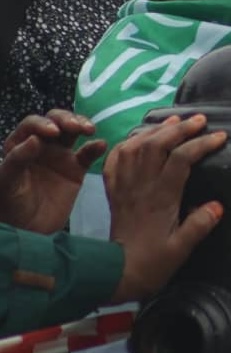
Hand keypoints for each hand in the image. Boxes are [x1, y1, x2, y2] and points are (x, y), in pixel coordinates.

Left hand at [0, 110, 104, 233]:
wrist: (29, 232)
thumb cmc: (11, 206)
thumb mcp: (8, 182)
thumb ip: (17, 159)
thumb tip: (36, 139)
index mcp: (20, 146)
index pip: (32, 125)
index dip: (43, 123)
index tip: (53, 132)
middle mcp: (41, 146)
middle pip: (55, 122)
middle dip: (66, 119)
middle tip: (76, 127)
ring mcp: (60, 156)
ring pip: (73, 132)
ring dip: (81, 125)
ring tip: (89, 130)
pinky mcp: (76, 169)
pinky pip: (88, 154)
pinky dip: (95, 147)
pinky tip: (101, 145)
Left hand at [105, 115, 226, 302]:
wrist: (116, 275)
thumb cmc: (153, 263)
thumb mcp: (181, 249)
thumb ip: (199, 225)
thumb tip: (218, 204)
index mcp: (160, 198)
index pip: (181, 159)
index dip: (201, 144)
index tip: (220, 136)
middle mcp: (140, 186)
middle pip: (156, 145)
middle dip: (179, 128)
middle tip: (199, 120)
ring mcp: (124, 186)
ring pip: (135, 147)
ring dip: (154, 130)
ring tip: (173, 120)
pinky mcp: (113, 191)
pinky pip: (114, 160)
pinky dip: (126, 143)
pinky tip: (138, 138)